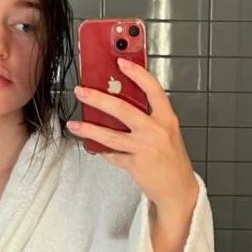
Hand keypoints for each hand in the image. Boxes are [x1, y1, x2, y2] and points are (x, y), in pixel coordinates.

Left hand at [68, 59, 197, 216]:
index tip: (121, 63)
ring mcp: (146, 147)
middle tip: (81, 91)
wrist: (178, 189)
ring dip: (88, 129)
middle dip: (98, 98)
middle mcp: (157, 130)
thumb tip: (120, 101)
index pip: (152, 89)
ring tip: (74, 125)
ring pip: (110, 135)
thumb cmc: (171, 159)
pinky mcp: (136, 164)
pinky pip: (113, 154)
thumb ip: (148, 117)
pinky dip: (102, 150)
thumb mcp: (166, 132)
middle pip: (122, 109)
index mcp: (167, 118)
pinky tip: (94, 146)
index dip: (137, 73)